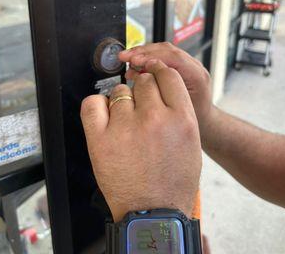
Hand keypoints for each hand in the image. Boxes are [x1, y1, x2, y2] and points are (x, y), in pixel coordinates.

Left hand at [81, 59, 201, 221]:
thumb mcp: (191, 142)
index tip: (153, 72)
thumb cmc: (173, 180)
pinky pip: (93, 103)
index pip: (167, 75)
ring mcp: (126, 127)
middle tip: (142, 107)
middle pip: (144, 80)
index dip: (159, 72)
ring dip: (123, 100)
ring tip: (125, 121)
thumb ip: (179, 109)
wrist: (153, 213)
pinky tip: (105, 116)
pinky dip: (97, 105)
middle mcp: (155, 118)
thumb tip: (161, 82)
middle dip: (143, 90)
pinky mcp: (100, 139)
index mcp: (181, 119)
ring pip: (120, 91)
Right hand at [119, 43, 213, 134]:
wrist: (205, 120)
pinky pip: (162, 56)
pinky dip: (147, 58)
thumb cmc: (193, 119)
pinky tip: (135, 65)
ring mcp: (188, 64)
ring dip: (143, 53)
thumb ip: (162, 93)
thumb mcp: (177, 110)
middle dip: (143, 52)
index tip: (134, 61)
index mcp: (197, 76)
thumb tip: (138, 77)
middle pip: (166, 50)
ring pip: (163, 50)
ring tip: (127, 60)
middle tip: (125, 57)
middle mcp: (194, 66)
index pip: (173, 58)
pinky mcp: (180, 65)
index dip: (151, 57)